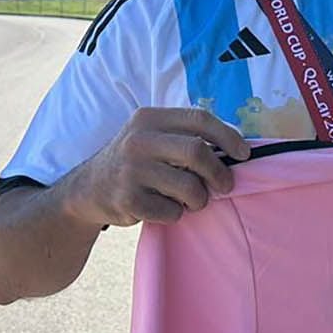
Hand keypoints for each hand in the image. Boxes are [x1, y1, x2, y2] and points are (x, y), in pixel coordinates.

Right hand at [65, 108, 249, 226]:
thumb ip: (184, 136)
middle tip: (225, 186)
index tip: (245, 154)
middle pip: (197, 152)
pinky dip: (175, 214)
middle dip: (219, 173)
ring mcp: (131, 170)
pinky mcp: (128, 199)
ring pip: (189, 187)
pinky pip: (171, 212)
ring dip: (199, 199)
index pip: (199, 119)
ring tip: (191, 200)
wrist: (88, 190)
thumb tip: (235, 148)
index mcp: (149, 118)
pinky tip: (162, 208)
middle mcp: (138, 139)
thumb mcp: (151, 137)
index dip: (228, 136)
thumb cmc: (134, 163)